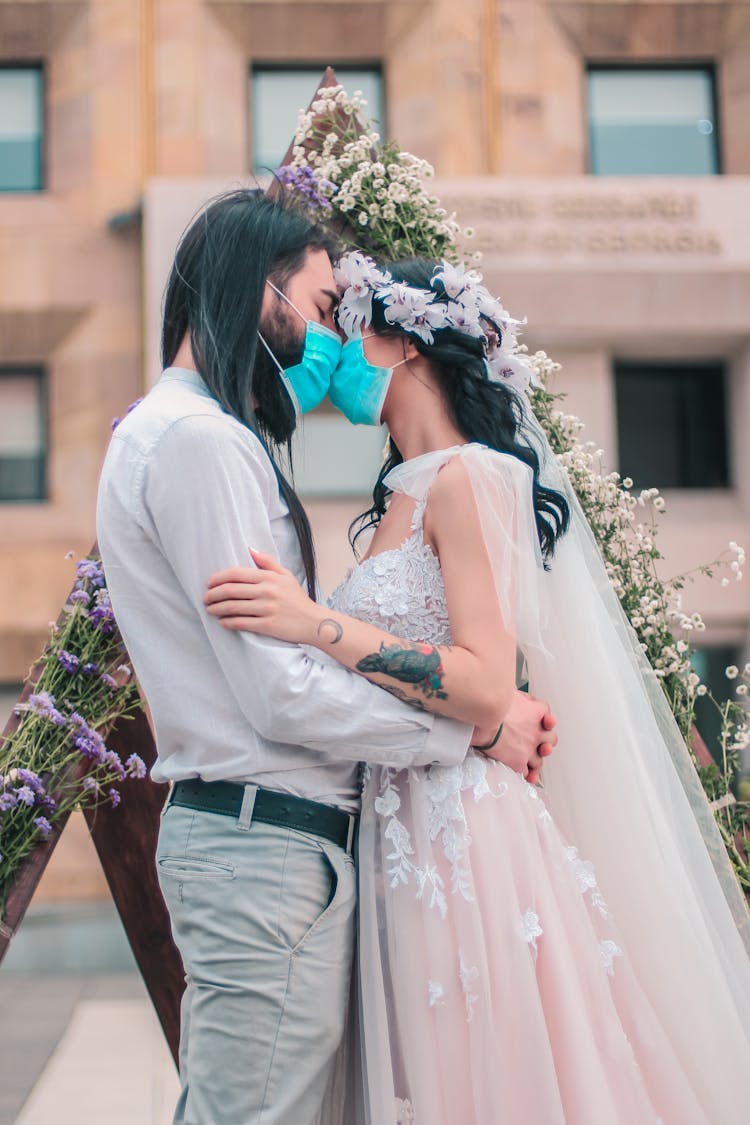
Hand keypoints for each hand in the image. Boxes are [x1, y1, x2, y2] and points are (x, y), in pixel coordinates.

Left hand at [203, 549, 322, 643]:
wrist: (314, 622)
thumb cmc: (298, 599)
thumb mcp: (286, 576)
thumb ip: (268, 562)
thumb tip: (250, 550)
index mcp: (269, 577)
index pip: (236, 574)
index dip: (218, 578)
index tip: (209, 583)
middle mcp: (267, 591)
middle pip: (230, 590)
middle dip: (212, 594)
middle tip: (205, 598)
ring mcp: (266, 608)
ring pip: (232, 607)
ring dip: (216, 609)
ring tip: (210, 609)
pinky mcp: (267, 625)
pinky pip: (241, 623)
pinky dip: (228, 622)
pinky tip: (222, 622)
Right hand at [473, 690, 556, 784]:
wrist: (480, 724)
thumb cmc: (491, 706)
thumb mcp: (509, 693)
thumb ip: (517, 696)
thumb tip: (514, 693)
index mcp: (537, 712)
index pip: (548, 714)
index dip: (546, 719)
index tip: (544, 722)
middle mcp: (537, 732)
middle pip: (551, 739)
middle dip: (546, 742)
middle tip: (541, 744)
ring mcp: (529, 749)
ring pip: (540, 760)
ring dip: (536, 760)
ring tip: (532, 762)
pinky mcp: (519, 763)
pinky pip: (527, 773)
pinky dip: (526, 774)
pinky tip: (524, 775)